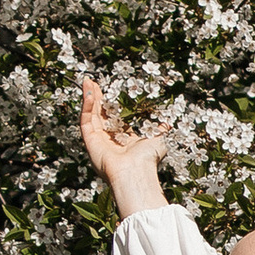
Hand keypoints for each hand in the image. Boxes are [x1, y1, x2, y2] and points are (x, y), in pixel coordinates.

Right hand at [79, 74, 174, 218]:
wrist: (136, 172)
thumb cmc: (148, 160)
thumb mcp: (159, 139)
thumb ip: (161, 128)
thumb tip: (168, 122)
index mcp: (123, 140)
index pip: (114, 117)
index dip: (110, 103)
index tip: (110, 90)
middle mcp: (108, 140)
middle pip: (100, 114)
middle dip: (97, 97)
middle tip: (94, 82)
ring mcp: (98, 141)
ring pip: (91, 115)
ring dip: (89, 98)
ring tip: (87, 82)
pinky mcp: (90, 142)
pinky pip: (86, 121)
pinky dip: (87, 107)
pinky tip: (89, 93)